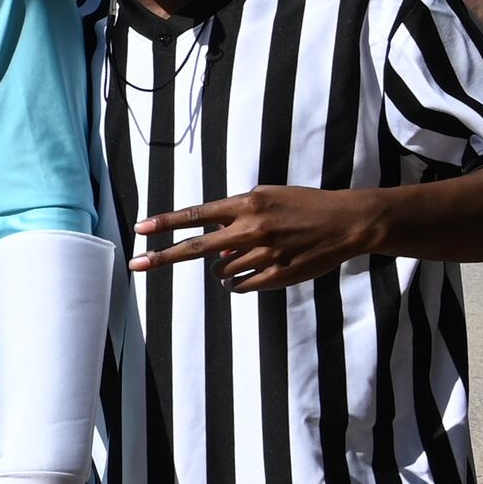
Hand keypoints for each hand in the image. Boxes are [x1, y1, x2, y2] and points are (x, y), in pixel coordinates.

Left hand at [132, 185, 385, 290]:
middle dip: (162, 257)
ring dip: (222, 269)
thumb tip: (213, 241)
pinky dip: (239, 283)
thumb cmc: (304, 206)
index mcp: (248, 204)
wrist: (347, 223)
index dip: (165, 223)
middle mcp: (251, 229)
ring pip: (221, 271)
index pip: (197, 214)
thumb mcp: (269, 197)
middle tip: (135, 265)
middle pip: (196, 248)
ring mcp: (264, 255)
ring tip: (242, 258)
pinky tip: (250, 274)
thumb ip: (237, 214)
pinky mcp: (277, 276)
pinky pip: (242, 286)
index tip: (140, 229)